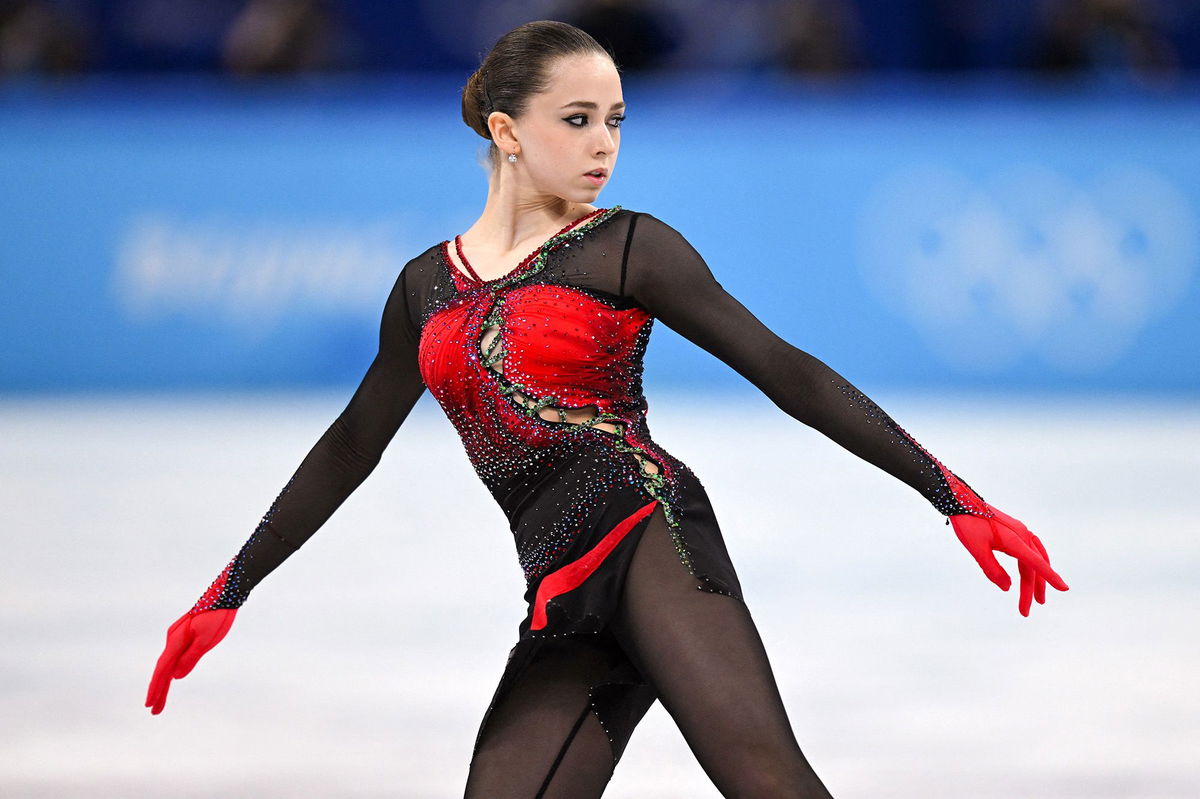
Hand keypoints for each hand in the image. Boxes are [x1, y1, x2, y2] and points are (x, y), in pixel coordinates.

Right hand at [145, 608, 236, 713]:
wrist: (225, 594)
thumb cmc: (217, 616)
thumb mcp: (206, 640)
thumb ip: (190, 658)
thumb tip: (176, 677)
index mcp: (176, 640)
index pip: (163, 669)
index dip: (156, 688)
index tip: (149, 705)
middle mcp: (173, 638)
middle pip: (163, 669)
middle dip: (158, 690)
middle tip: (154, 711)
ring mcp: (177, 635)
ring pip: (168, 662)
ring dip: (164, 681)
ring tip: (160, 700)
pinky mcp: (185, 633)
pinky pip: (174, 655)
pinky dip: (170, 669)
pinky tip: (172, 675)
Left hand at [950, 505, 1067, 616]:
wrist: (960, 501)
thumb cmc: (968, 524)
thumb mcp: (977, 550)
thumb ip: (993, 570)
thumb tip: (1007, 588)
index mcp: (1014, 540)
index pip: (1036, 563)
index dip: (1050, 577)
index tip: (1064, 589)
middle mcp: (1022, 534)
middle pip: (1032, 566)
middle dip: (1031, 589)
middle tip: (1026, 610)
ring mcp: (1019, 531)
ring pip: (1034, 559)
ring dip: (1035, 578)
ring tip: (1036, 597)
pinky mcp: (1014, 529)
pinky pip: (1029, 550)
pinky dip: (1032, 564)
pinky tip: (1029, 573)